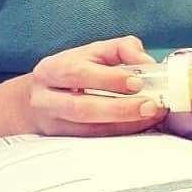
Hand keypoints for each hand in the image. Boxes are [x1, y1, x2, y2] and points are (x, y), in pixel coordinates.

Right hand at [23, 36, 166, 136]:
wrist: (41, 98)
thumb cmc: (73, 71)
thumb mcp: (92, 52)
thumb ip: (121, 49)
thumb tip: (146, 63)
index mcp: (52, 70)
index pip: (78, 74)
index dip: (109, 79)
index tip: (138, 82)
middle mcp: (46, 99)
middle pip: (81, 108)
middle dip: (119, 109)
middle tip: (149, 106)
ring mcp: (53, 124)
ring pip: (88, 131)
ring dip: (123, 125)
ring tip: (150, 117)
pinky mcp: (63, 142)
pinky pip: (93, 142)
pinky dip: (119, 135)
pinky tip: (140, 126)